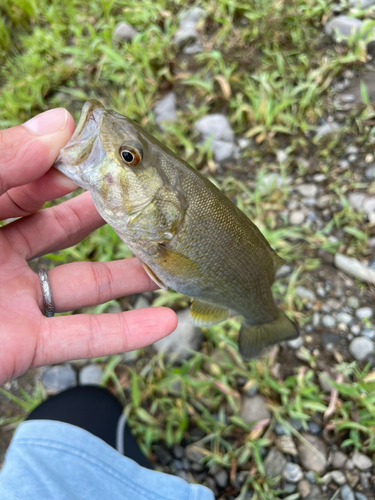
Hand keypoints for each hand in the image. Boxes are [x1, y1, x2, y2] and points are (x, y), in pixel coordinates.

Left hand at [0, 108, 176, 384]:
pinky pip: (82, 339)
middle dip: (108, 211)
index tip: (113, 150)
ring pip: (83, 283)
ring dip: (130, 273)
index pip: (28, 176)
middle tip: (151, 197)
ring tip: (172, 255)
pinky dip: (125, 333)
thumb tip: (60, 123)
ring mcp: (11, 300)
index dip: (69, 162)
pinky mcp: (21, 346)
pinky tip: (167, 320)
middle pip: (63, 226)